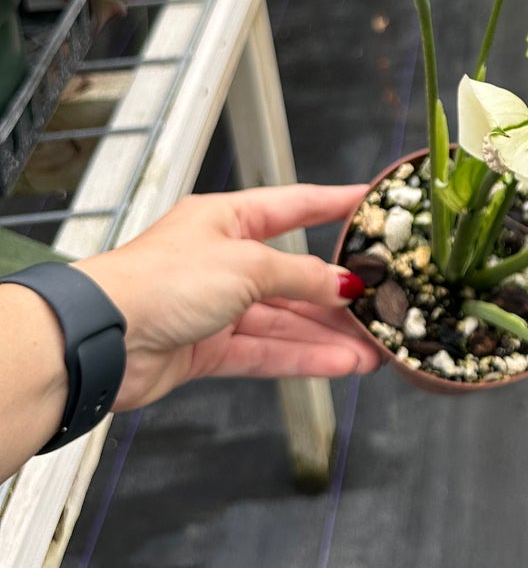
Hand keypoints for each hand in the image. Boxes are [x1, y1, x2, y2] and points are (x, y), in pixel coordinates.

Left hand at [76, 184, 382, 411]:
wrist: (104, 338)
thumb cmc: (159, 280)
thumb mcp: (246, 265)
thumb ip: (301, 276)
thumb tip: (344, 283)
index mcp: (226, 220)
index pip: (293, 207)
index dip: (334, 205)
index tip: (372, 203)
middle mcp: (222, 260)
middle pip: (293, 275)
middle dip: (338, 294)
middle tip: (382, 302)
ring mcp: (215, 307)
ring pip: (285, 321)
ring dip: (328, 335)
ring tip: (374, 348)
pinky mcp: (207, 349)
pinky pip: (266, 352)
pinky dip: (303, 358)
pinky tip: (339, 364)